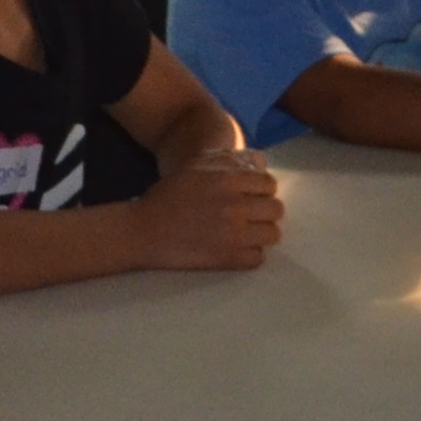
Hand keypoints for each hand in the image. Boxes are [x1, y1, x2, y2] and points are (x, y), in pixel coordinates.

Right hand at [132, 148, 283, 270]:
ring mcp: (234, 234)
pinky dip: (250, 254)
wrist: (143, 231)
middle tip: (251, 216)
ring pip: (273, 235)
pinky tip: (237, 249)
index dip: (263, 190)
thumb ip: (230, 161)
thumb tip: (260, 163)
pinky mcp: (228, 259)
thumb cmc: (169, 196)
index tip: (252, 196)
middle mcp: (236, 206)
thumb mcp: (197, 166)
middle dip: (265, 211)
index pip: (270, 184)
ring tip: (246, 234)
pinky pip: (258, 258)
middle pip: (277, 210)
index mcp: (229, 180)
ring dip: (262, 233)